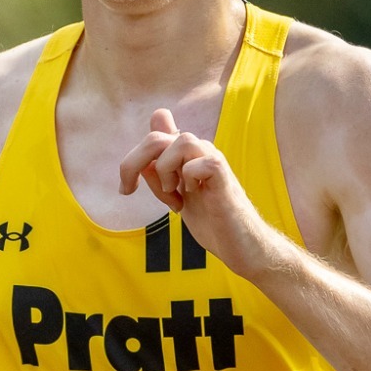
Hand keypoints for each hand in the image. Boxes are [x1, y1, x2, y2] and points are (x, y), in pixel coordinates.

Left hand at [117, 109, 281, 276]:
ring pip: (183, 140)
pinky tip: (191, 197)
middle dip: (134, 163)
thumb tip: (144, 160)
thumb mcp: (175, 196)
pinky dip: (189, 179)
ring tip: (172, 194)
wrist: (241, 245)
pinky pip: (204, 163)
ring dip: (166, 169)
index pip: (159, 124)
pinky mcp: (224, 179)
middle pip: (158, 136)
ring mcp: (214, 162)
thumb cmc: (211, 221)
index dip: (137, 151)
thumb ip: (160, 174)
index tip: (130, 184)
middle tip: (130, 190)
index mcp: (187, 154)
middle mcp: (200, 151)